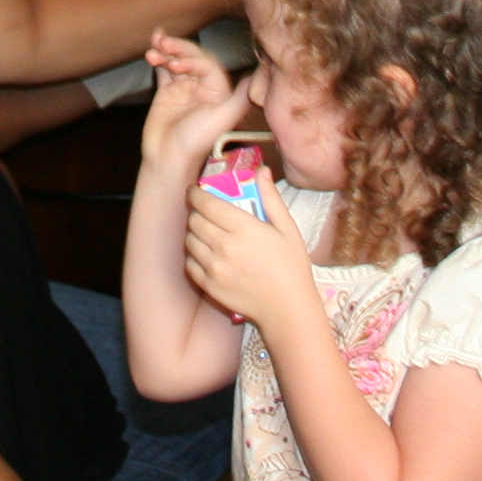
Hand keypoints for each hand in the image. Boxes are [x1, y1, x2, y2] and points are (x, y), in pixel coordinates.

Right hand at [135, 34, 249, 175]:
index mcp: (217, 92)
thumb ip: (239, 98)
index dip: (192, 58)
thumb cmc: (196, 142)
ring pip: (176, 60)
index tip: (177, 63)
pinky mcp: (167, 92)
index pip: (207, 64)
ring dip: (165, 50)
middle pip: (191, 57)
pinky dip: (158, 58)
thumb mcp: (222, 119)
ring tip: (153, 46)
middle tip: (163, 44)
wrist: (169, 158)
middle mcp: (202, 87)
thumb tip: (255, 76)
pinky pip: (163, 69)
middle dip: (178, 48)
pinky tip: (150, 50)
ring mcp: (184, 88)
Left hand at [182, 161, 316, 336]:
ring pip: (189, 240)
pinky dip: (194, 255)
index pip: (206, 203)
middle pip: (195, 220)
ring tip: (205, 232)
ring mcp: (214, 268)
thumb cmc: (291, 267)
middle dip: (196, 211)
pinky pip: (190, 264)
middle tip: (204, 211)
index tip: (195, 190)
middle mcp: (223, 247)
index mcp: (243, 228)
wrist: (288, 309)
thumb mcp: (287, 229)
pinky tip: (205, 253)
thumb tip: (261, 171)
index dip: (195, 193)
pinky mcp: (209, 286)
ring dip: (194, 232)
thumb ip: (271, 198)